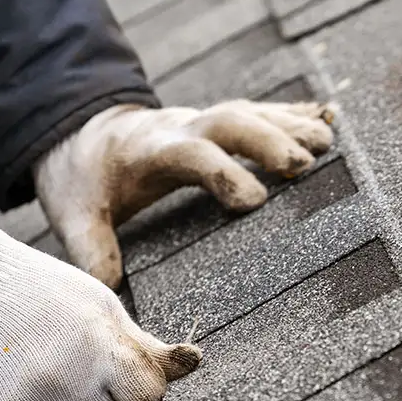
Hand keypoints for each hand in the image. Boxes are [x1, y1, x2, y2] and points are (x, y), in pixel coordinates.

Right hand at [0, 224, 200, 400]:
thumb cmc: (52, 300)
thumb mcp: (106, 312)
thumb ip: (149, 348)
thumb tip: (198, 361)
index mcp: (100, 350)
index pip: (148, 399)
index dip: (139, 387)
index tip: (122, 373)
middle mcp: (65, 382)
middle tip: (80, 372)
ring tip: (52, 381)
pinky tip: (30, 400)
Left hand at [33, 99, 335, 287]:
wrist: (82, 135)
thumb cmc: (85, 180)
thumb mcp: (73, 213)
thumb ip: (91, 247)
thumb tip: (108, 288)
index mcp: (151, 151)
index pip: (192, 154)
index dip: (223, 172)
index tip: (254, 201)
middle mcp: (182, 128)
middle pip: (231, 121)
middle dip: (269, 139)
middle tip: (306, 162)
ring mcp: (204, 122)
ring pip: (251, 113)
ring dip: (291, 124)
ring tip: (327, 141)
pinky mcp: (219, 124)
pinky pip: (261, 112)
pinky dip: (294, 113)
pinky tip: (328, 118)